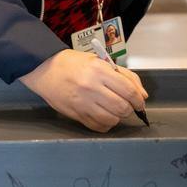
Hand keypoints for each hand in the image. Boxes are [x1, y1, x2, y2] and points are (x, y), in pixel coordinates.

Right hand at [19, 49, 147, 132]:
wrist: (45, 70)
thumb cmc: (72, 63)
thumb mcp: (99, 60)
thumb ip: (124, 75)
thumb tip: (141, 94)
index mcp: (99, 70)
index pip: (128, 90)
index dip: (138, 99)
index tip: (140, 102)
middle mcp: (91, 87)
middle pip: (122, 107)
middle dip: (130, 109)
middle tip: (129, 106)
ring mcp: (83, 102)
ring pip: (111, 119)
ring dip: (118, 117)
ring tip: (116, 110)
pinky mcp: (76, 114)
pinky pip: (98, 126)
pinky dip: (106, 124)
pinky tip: (105, 116)